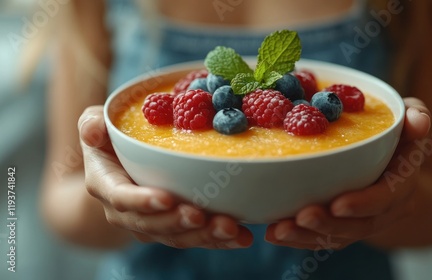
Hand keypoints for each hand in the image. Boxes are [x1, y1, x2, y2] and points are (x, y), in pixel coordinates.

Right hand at [78, 106, 252, 248]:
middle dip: (178, 223)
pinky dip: (219, 239)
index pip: (121, 198)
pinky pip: (195, 237)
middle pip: (153, 225)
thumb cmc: (109, 139)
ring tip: (231, 229)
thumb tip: (93, 132)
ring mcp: (152, 223)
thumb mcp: (95, 123)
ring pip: (177, 237)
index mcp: (107, 186)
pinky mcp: (174, 227)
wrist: (119, 163)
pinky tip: (242, 237)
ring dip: (205, 235)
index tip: (166, 198)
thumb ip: (90, 124)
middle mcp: (128, 212)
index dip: (142, 201)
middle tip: (201, 215)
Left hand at [265, 97, 430, 249]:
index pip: (387, 197)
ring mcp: (363, 221)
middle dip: (329, 226)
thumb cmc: (399, 138)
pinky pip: (322, 239)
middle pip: (358, 226)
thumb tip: (416, 120)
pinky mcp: (343, 226)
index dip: (364, 204)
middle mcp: (384, 208)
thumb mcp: (409, 120)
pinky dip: (299, 239)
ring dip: (306, 237)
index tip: (338, 204)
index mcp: (401, 182)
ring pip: (337, 237)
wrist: (397, 169)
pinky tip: (272, 233)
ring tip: (277, 230)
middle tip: (300, 218)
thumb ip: (414, 115)